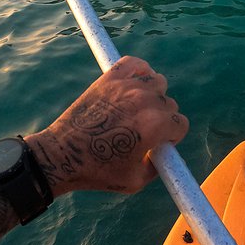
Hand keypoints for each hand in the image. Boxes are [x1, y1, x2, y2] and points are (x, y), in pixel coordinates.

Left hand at [25, 57, 187, 196]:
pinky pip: (134, 63)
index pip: (180, 123)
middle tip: (144, 129)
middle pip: (169, 103)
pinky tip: (134, 83)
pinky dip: (138, 70)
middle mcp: (144, 102)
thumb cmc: (98, 171)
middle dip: (162, 118)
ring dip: (152, 94)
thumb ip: (158, 165)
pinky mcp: (110, 79)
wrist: (63, 155)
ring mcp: (126, 87)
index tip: (160, 142)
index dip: (172, 136)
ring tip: (137, 108)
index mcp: (154, 126)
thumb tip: (165, 152)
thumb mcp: (136, 181)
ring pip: (156, 81)